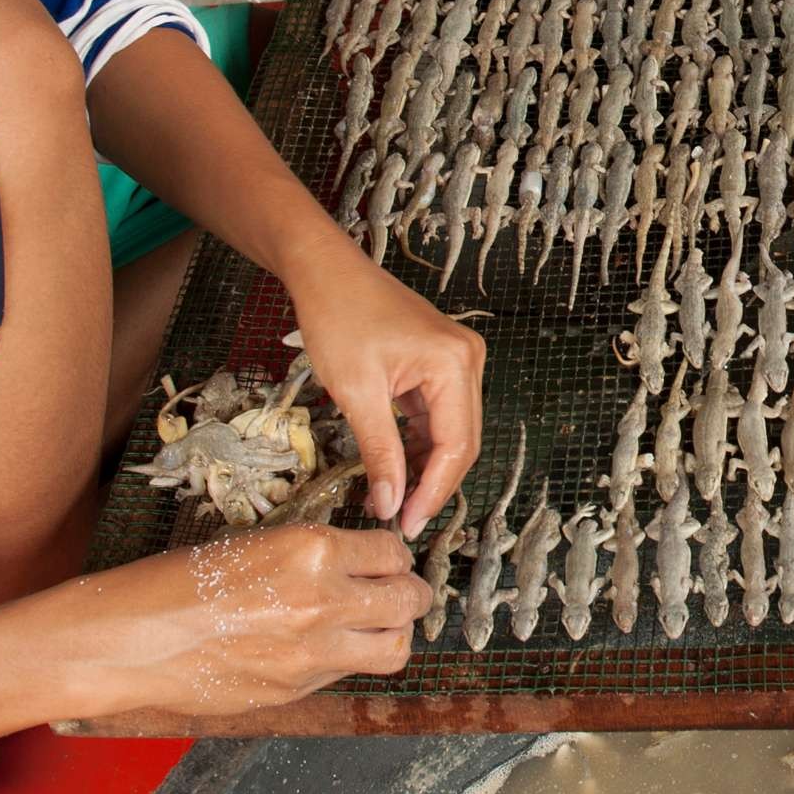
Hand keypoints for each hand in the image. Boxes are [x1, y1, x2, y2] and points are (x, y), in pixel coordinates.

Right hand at [71, 526, 425, 717]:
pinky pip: (348, 673)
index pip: (391, 551)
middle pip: (408, 599)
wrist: (132, 639)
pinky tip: (328, 648)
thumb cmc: (178, 583)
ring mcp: (313, 652)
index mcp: (312, 550)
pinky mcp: (297, 689)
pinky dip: (350, 659)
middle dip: (410, 594)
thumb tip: (355, 565)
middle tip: (400, 592)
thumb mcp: (254, 544)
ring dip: (393, 633)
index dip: (394, 556)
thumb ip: (312, 557)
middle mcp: (323, 600)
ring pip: (395, 647)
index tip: (388, 560)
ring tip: (377, 625)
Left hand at [282, 240, 485, 532]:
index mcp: (454, 364)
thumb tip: (389, 503)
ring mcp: (457, 359)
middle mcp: (468, 359)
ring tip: (394, 498)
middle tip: (401, 519)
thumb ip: (379, 452)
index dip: (433, 491)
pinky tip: (396, 465)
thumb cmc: (337, 317)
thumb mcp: (356, 392)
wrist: (325, 270)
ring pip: (451, 430)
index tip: (407, 523)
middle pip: (462, 440)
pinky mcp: (440, 361)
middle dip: (433, 483)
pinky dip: (418, 442)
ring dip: (425, 465)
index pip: (456, 445)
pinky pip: (438, 413)